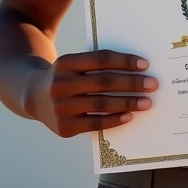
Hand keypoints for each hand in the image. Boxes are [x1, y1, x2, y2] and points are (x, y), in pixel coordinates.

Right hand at [26, 49, 157, 137]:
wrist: (34, 97)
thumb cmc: (68, 77)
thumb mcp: (74, 64)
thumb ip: (97, 64)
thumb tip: (137, 69)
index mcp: (65, 62)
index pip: (101, 59)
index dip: (124, 61)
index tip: (145, 64)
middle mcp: (60, 84)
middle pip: (103, 82)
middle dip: (132, 83)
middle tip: (153, 84)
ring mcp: (60, 107)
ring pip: (101, 104)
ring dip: (128, 103)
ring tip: (147, 102)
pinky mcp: (64, 128)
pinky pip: (95, 124)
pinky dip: (114, 120)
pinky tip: (130, 116)